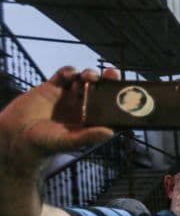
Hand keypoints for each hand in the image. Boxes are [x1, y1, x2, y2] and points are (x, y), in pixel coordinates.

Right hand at [0, 67, 119, 169]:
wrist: (16, 136)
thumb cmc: (44, 144)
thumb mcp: (67, 142)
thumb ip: (88, 137)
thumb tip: (110, 132)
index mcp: (90, 121)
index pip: (110, 108)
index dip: (119, 99)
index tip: (128, 92)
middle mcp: (82, 107)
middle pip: (101, 90)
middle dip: (108, 80)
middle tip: (112, 74)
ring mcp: (68, 96)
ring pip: (85, 80)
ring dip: (90, 74)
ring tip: (90, 77)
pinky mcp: (52, 87)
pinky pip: (65, 75)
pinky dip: (70, 71)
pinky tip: (71, 74)